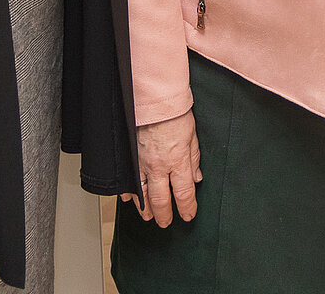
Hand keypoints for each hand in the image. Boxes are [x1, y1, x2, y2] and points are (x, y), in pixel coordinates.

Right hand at [124, 110, 200, 226]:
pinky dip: (128, 192)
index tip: (188, 215)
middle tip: (166, 223)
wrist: (154, 100)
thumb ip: (193, 159)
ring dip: (146, 209)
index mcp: (178, 161)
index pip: (184, 193)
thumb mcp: (192, 136)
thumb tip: (197, 178)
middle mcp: (159, 166)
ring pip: (143, 194)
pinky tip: (129, 198)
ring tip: (148, 217)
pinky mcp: (130, 158)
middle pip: (161, 200)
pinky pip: (127, 180)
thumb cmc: (175, 113)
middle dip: (165, 215)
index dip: (186, 208)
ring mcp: (142, 163)